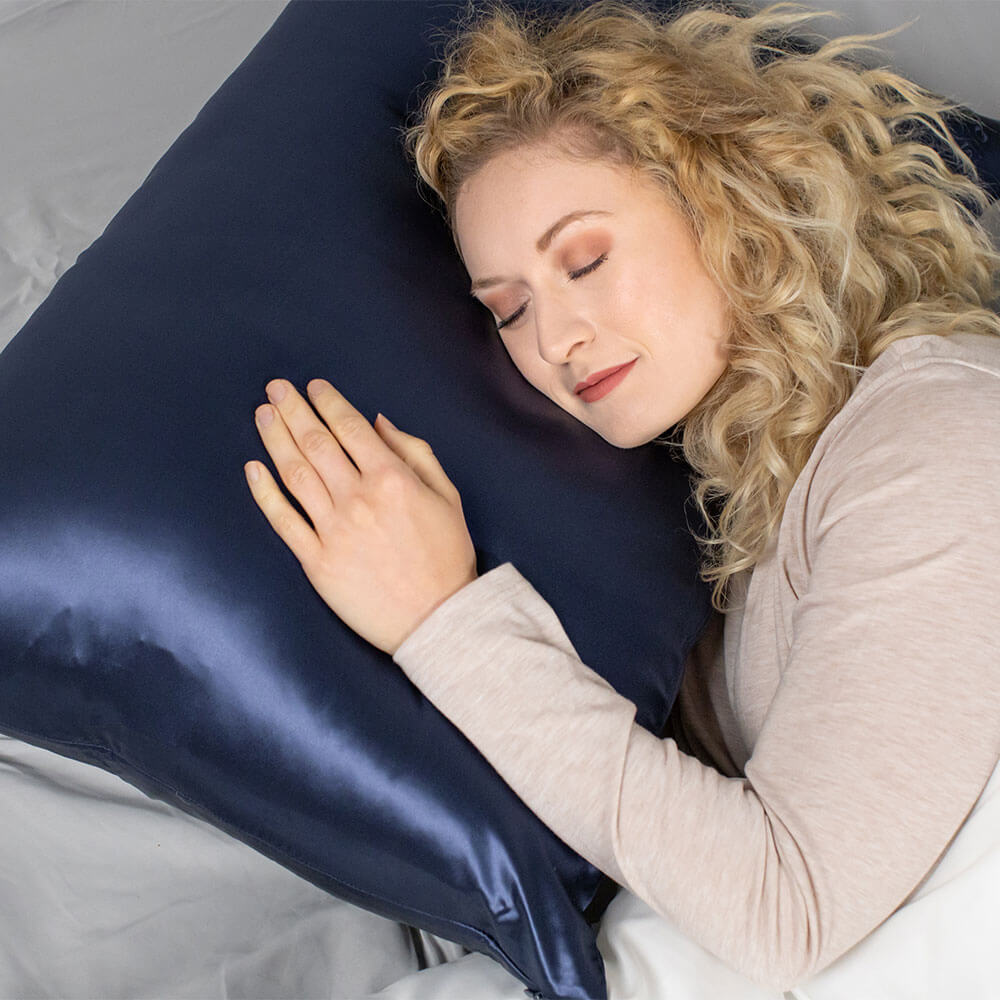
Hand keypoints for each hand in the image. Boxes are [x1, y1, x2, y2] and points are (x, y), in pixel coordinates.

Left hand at [245, 378, 477, 655]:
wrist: (437, 619)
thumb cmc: (447, 556)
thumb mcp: (447, 496)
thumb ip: (415, 453)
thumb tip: (378, 423)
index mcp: (392, 479)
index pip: (350, 428)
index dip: (328, 402)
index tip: (313, 386)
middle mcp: (358, 499)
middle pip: (315, 443)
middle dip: (294, 410)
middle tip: (276, 388)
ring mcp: (333, 530)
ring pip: (295, 474)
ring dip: (276, 439)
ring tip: (264, 413)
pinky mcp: (316, 561)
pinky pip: (282, 520)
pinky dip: (264, 492)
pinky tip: (253, 468)